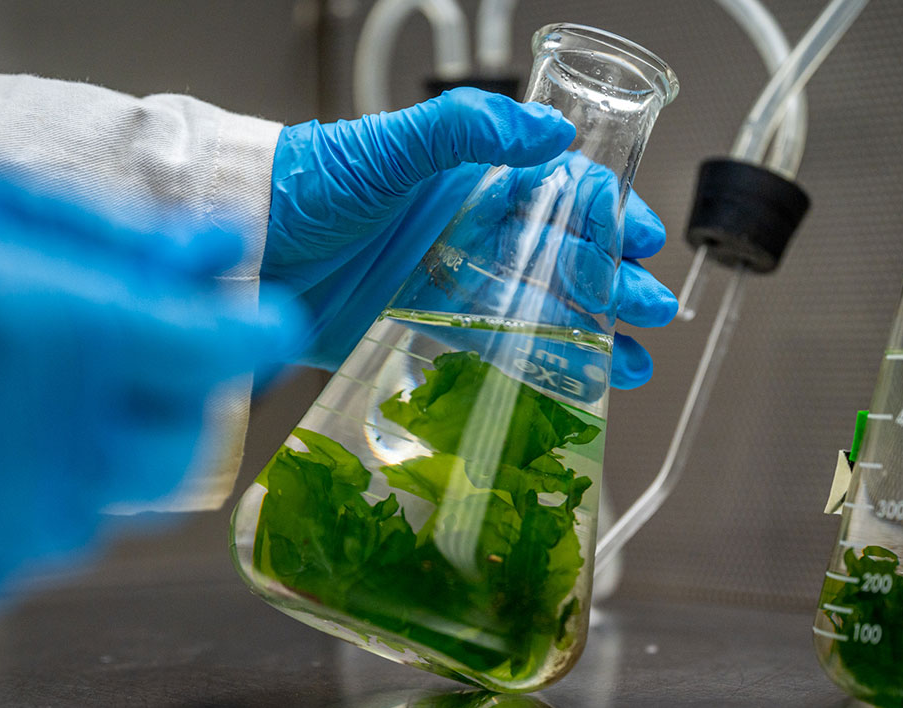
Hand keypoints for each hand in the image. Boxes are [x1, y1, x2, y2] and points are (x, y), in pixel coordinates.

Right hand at [0, 130, 306, 611]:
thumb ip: (99, 233)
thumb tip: (212, 254)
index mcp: (41, 332)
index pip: (216, 349)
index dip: (252, 329)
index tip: (256, 317)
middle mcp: (25, 446)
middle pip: (181, 437)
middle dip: (181, 385)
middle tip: (135, 338)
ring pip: (115, 500)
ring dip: (105, 439)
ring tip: (26, 382)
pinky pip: (37, 543)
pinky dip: (36, 490)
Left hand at [265, 88, 675, 387]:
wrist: (250, 248)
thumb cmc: (311, 183)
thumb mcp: (388, 147)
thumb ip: (465, 132)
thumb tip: (550, 134)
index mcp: (472, 178)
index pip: (559, 192)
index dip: (606, 215)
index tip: (642, 236)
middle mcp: (473, 228)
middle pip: (564, 255)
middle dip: (614, 280)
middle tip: (652, 305)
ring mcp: (456, 279)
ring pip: (543, 305)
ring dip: (593, 329)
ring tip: (636, 357)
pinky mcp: (431, 325)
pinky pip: (501, 346)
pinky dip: (544, 363)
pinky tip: (583, 379)